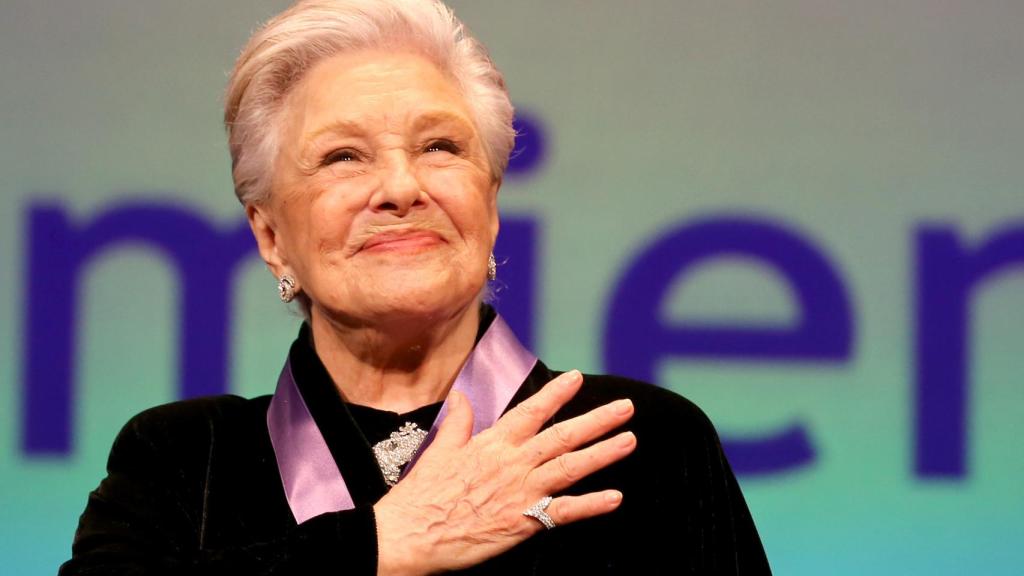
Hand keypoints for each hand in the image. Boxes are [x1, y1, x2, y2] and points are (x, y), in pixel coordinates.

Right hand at [373, 370, 635, 575]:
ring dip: (602, 453)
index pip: (531, 411)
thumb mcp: (439, 450)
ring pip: (571, 468)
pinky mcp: (524, 522)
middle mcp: (513, 463)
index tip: (577, 377)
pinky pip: (564, 512)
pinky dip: (591, 505)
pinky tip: (615, 498)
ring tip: (629, 440)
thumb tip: (461, 395)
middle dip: (596, 420)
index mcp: (492, 444)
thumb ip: (457, 421)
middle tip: (626, 407)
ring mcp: (521, 492)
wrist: (411, 535)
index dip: (556, 394)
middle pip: (562, 436)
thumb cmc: (422, 495)